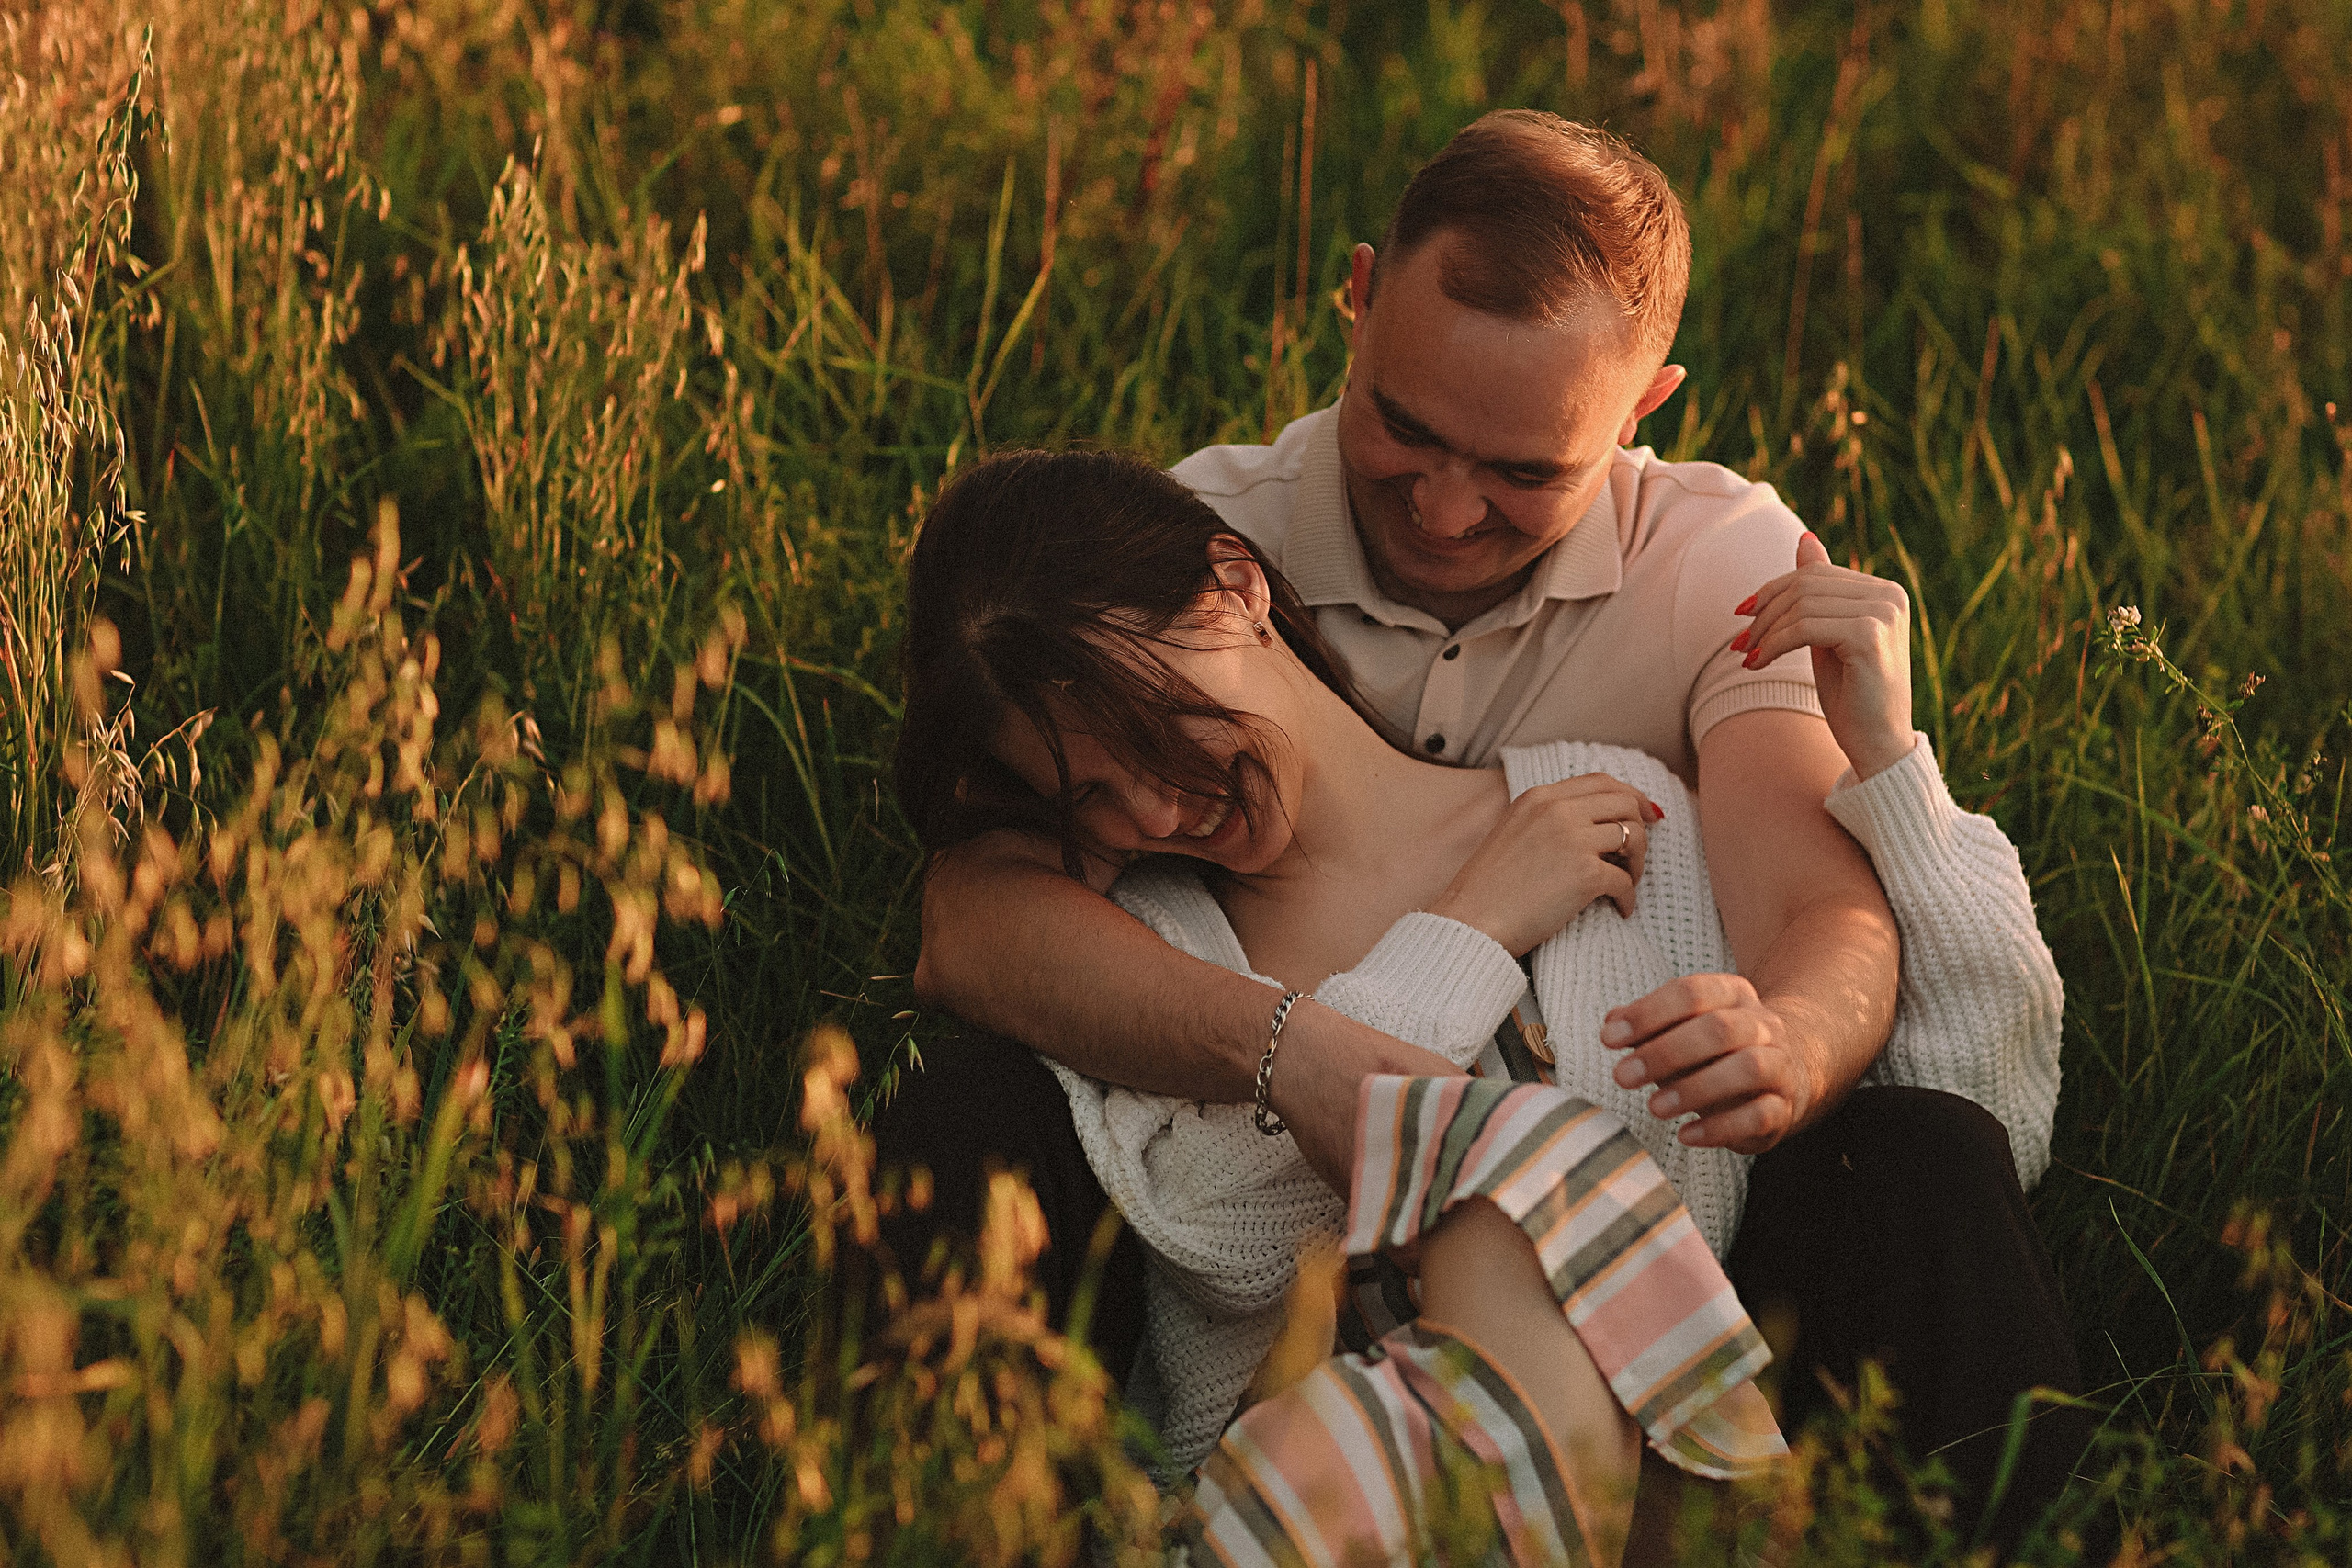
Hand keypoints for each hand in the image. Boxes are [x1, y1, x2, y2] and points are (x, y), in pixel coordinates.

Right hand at [1426, 774, 1661, 956]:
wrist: (1471, 921)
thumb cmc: (1489, 888)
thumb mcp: (1513, 832)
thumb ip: (1548, 819)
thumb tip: (1595, 823)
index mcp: (1540, 798)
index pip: (1601, 781)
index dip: (1631, 795)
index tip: (1647, 814)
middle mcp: (1558, 811)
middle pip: (1624, 803)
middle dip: (1641, 829)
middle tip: (1635, 858)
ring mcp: (1573, 840)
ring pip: (1633, 836)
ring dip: (1637, 862)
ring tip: (1625, 883)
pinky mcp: (1585, 874)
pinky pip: (1625, 881)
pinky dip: (1629, 897)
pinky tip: (1620, 909)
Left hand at [1600, 973, 1815, 1152]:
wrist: (1785, 1076)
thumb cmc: (1715, 1052)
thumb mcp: (1680, 1031)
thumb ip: (1648, 1025)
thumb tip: (1612, 1022)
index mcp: (1732, 994)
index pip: (1691, 993)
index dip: (1648, 1014)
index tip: (1609, 1038)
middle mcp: (1763, 1024)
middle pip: (1719, 1028)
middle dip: (1665, 1052)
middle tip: (1623, 1077)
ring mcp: (1780, 1065)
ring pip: (1747, 1068)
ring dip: (1695, 1088)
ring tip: (1654, 1107)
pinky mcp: (1785, 1107)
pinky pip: (1761, 1115)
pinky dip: (1721, 1127)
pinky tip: (1686, 1136)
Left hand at [1733, 532, 1915, 779]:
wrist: (1877, 744)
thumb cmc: (1851, 693)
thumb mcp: (1827, 633)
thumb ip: (1820, 591)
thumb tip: (1805, 539)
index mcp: (1885, 591)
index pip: (1815, 574)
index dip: (1772, 591)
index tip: (1741, 616)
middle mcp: (1891, 596)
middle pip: (1806, 585)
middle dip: (1765, 613)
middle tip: (1740, 642)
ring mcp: (1884, 614)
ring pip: (1802, 606)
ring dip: (1765, 633)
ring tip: (1748, 656)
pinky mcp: (1870, 636)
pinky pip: (1804, 628)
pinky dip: (1773, 645)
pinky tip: (1757, 664)